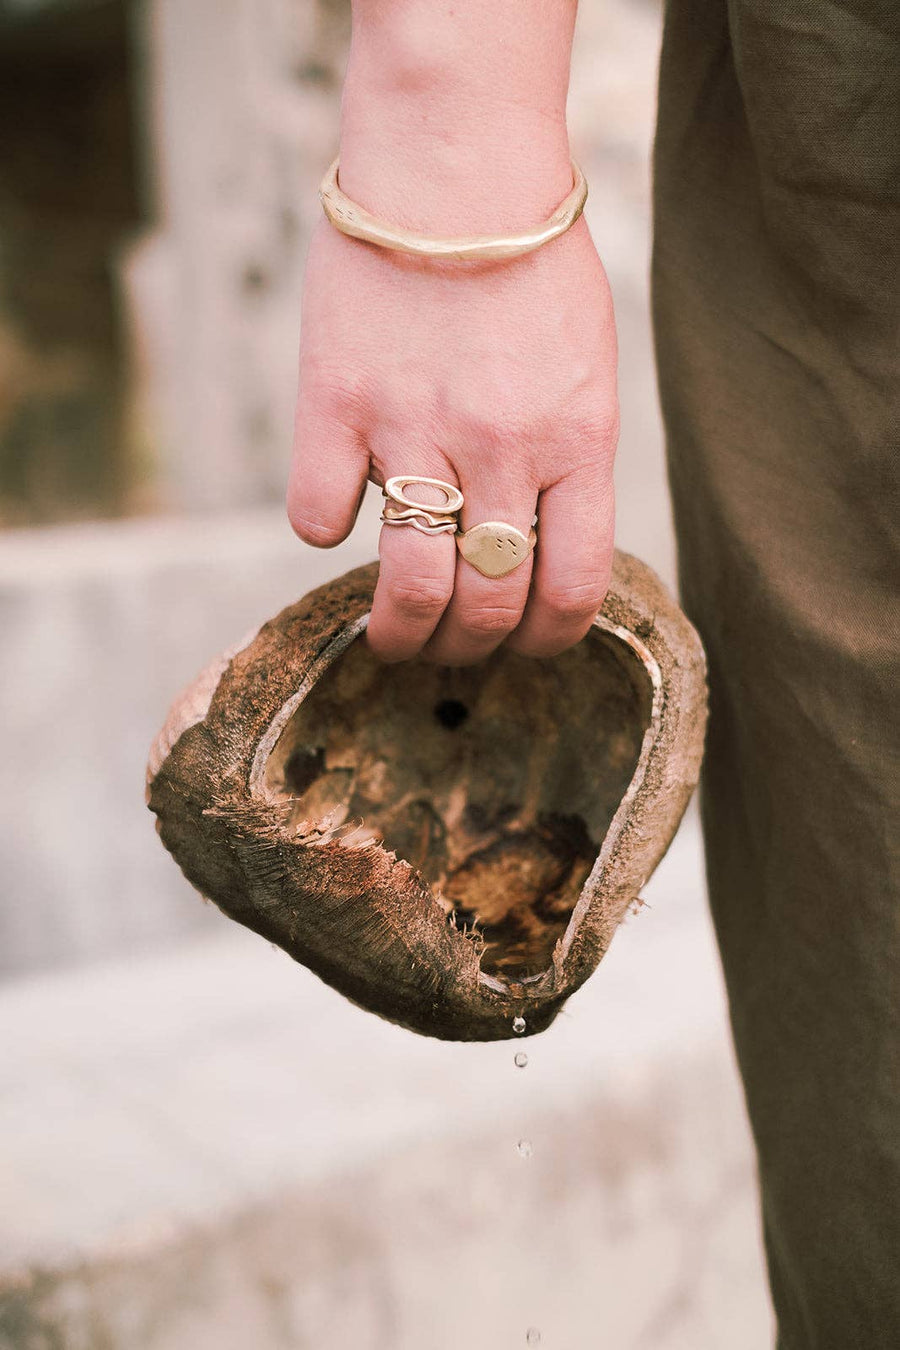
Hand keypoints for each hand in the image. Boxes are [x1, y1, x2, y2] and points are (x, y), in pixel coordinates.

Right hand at [287, 0, 616, 664]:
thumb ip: (569, 465)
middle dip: (470, 650)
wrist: (454, 163)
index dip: (547, 643)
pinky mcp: (335, 405)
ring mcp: (416, 430)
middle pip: (488, 607)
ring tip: (390, 635)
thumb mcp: (587, 372)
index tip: (522, 647)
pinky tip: (335, 508)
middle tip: (450, 645)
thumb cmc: (531, 267)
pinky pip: (318, 516)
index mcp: (578, 443)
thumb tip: (535, 554)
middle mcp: (503, 450)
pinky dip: (323, 528)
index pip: (572, 593)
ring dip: (399, 634)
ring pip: (409, 588)